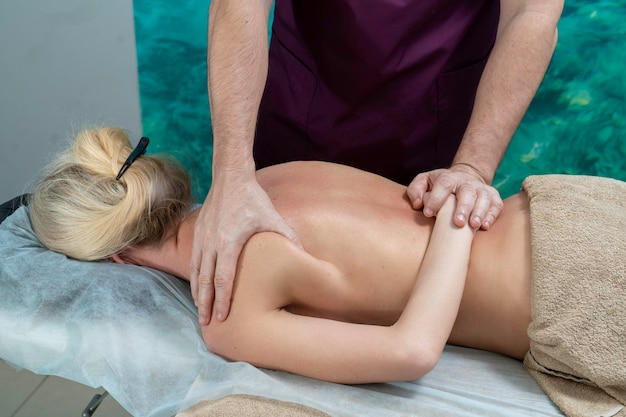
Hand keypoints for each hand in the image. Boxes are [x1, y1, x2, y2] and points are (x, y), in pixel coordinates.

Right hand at [190, 176, 301, 324]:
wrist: (230, 178)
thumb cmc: (253, 199)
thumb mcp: (273, 218)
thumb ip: (289, 238)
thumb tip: (305, 256)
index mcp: (229, 242)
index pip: (224, 278)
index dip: (223, 300)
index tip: (222, 317)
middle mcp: (211, 242)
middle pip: (205, 281)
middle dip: (205, 304)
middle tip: (207, 324)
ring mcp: (202, 238)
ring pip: (195, 272)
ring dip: (197, 293)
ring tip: (200, 312)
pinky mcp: (198, 232)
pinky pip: (193, 260)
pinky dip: (194, 277)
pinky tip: (197, 288)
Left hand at [406, 164, 502, 229]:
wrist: (464, 178)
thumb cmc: (439, 186)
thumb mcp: (424, 182)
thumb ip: (416, 190)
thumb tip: (418, 204)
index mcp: (448, 178)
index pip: (443, 185)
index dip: (436, 198)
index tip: (428, 213)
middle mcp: (466, 182)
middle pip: (466, 192)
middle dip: (463, 207)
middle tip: (457, 222)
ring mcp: (481, 189)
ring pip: (483, 198)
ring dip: (479, 211)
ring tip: (474, 225)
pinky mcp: (493, 196)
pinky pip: (496, 204)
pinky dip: (492, 214)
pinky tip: (485, 225)